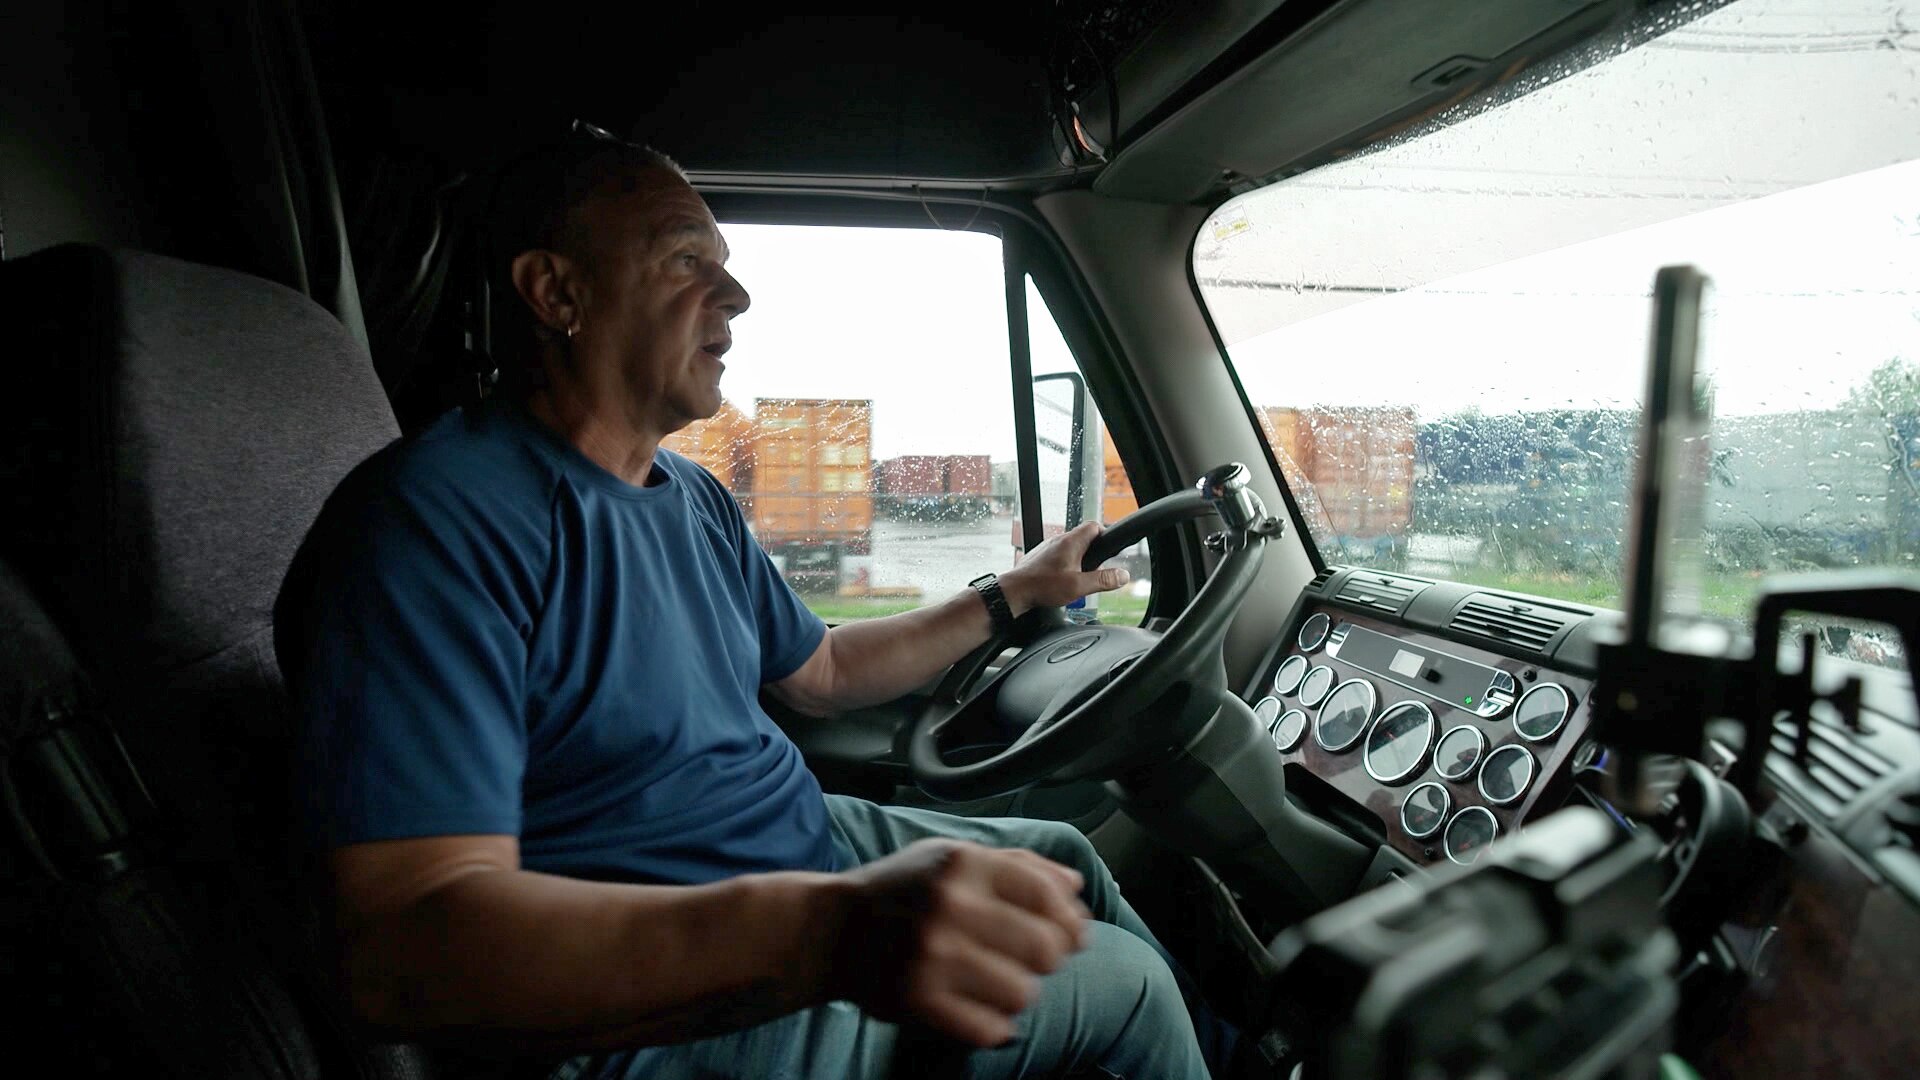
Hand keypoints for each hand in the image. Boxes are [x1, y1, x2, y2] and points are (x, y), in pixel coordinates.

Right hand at [832, 839, 1090, 1046]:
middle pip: (1046, 948)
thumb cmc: (902, 891)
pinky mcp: (918, 1001)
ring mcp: (932, 957)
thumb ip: (1018, 865)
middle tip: (1031, 959)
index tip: (1072, 934)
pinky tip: (978, 1007)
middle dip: (1048, 958)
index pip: (1046, 894)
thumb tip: (1076, 887)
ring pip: (1024, 992)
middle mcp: (949, 907)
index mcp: (962, 864)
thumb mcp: (952, 858)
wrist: (830, 932)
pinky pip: (991, 1028)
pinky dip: (994, 1023)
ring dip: (1019, 992)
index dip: (1069, 919)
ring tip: (997, 981)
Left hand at [997, 521, 1129, 616]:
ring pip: (1070, 548)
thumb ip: (1103, 580)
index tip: (1109, 551)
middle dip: (1093, 554)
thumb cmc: (1042, 587)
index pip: (1094, 526)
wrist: (1014, 592)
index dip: (1105, 536)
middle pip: (1083, 538)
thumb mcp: (1079, 587)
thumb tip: (1122, 575)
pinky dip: (1064, 566)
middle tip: (1094, 571)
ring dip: (1078, 561)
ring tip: (1078, 579)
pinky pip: (1058, 556)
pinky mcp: (1039, 557)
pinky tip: (1062, 582)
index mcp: (1071, 542)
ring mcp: (1047, 548)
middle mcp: (1058, 540)